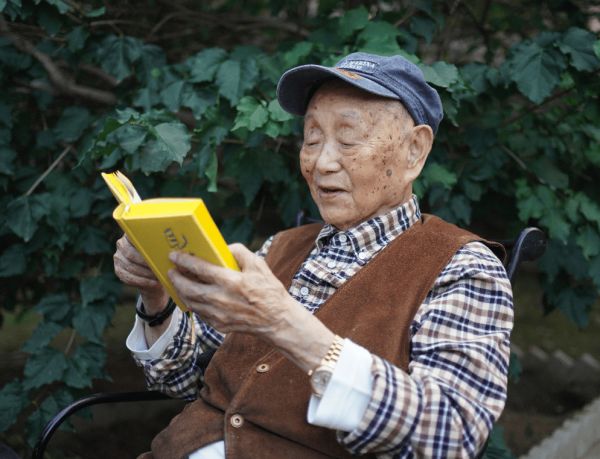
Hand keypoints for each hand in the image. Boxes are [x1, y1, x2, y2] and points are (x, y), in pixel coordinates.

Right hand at [113, 235, 168, 313]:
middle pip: (130, 253)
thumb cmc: (160, 259)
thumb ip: (163, 246)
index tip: (152, 247)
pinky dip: (143, 281)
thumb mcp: (161, 250)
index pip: (132, 233)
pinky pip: (129, 277)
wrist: (153, 276)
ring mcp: (118, 258)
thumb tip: (174, 248)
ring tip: (159, 276)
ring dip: (146, 273)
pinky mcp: (119, 270)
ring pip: (130, 266)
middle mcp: (122, 244)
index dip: (141, 241)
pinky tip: (154, 283)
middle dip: (146, 261)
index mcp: (132, 234)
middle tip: (159, 266)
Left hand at [167, 244, 333, 372]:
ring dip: (181, 291)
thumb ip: (239, 252)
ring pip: (190, 302)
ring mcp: (218, 314)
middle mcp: (221, 299)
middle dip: (176, 277)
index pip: (200, 268)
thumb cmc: (269, 291)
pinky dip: (192, 302)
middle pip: (188, 288)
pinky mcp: (218, 325)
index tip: (174, 255)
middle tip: (171, 270)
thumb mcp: (258, 265)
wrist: (277, 320)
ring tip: (177, 282)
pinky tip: (191, 295)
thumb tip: (223, 248)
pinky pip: (199, 312)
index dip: (184, 261)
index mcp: (231, 281)